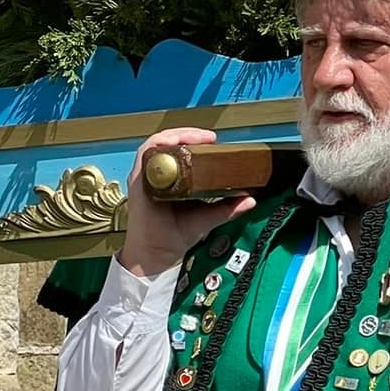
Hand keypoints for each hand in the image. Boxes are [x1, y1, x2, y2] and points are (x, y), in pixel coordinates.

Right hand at [118, 129, 256, 279]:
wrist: (156, 256)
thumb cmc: (172, 237)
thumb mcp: (207, 218)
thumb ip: (227, 208)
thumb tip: (250, 200)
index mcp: (170, 182)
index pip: (178, 151)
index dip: (194, 141)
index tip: (214, 142)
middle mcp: (156, 177)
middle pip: (167, 143)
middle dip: (188, 134)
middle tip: (209, 138)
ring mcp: (146, 178)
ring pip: (157, 144)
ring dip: (177, 135)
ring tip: (198, 138)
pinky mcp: (139, 181)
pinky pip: (146, 153)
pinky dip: (160, 143)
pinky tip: (177, 142)